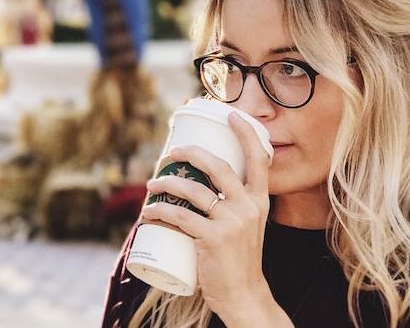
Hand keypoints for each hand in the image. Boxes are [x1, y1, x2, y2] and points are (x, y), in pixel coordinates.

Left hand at [139, 113, 285, 324]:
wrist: (244, 294)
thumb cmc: (240, 260)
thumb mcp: (246, 227)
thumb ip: (232, 206)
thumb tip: (199, 187)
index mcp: (261, 201)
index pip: (259, 159)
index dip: (245, 133)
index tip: (230, 115)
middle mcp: (249, 207)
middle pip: (219, 167)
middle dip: (193, 153)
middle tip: (172, 151)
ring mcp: (231, 223)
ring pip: (194, 190)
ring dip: (168, 182)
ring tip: (152, 183)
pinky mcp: (213, 239)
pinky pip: (180, 217)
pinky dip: (160, 212)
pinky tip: (148, 211)